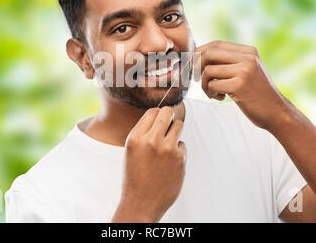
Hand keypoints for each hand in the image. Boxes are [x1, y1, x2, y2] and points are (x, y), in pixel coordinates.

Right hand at [112, 107, 186, 222]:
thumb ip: (143, 133)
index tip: (160, 120)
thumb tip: (159, 116)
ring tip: (168, 145)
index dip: (158, 114)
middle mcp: (151, 140)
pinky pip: (183, 145)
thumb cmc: (135, 176)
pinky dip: (178, 151)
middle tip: (169, 124)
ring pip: (179, 125)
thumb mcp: (132, 151)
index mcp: (135, 138)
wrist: (141, 203)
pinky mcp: (180, 158)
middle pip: (168, 112)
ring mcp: (167, 149)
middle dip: (170, 117)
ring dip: (176, 132)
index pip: (152, 111)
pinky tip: (169, 163)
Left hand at [195, 40, 291, 131]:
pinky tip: (221, 97)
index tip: (193, 65)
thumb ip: (229, 61)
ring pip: (208, 71)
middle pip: (208, 53)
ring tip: (213, 92)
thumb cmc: (257, 93)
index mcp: (249, 51)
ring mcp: (244, 71)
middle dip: (197, 66)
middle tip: (197, 78)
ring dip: (204, 84)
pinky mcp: (239, 86)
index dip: (199, 53)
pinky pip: (212, 85)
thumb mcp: (247, 70)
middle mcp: (247, 57)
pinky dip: (211, 92)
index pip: (215, 44)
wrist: (276, 112)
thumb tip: (198, 54)